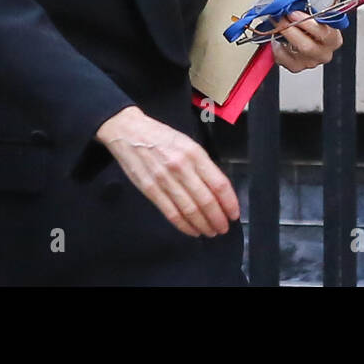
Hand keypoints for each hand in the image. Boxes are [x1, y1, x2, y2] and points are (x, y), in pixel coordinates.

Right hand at [93, 106, 239, 237]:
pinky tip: (192, 230)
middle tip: (223, 228)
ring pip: (189, 210)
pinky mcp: (150, 190)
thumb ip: (202, 165)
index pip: (218, 183)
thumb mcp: (187, 143)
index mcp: (194, 153)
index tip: (234, 213)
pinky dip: (184, 225)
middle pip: (206, 200)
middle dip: (218, 218)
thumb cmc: (161, 136)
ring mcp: (164, 180)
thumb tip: (217, 190)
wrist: (129, 132)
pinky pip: (171, 213)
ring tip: (210, 231)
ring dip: (203, 225)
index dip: (229, 202)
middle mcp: (181, 167)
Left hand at [270, 10, 342, 72]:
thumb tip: (295, 0)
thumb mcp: (314, 12)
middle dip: (291, 30)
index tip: (294, 13)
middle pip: (307, 46)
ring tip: (276, 23)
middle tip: (281, 18)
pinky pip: (282, 57)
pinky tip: (278, 38)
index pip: (326, 34)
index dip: (308, 23)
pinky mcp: (295, 67)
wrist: (303, 34)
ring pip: (293, 52)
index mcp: (333, 39)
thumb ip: (310, 8)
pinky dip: (276, 46)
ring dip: (281, 35)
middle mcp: (324, 53)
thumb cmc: (310, 22)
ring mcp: (309, 62)